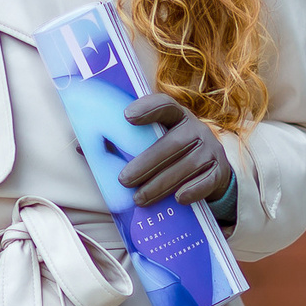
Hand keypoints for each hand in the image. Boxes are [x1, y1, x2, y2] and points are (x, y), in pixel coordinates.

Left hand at [121, 93, 232, 207]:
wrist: (210, 172)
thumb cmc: (172, 155)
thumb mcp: (156, 141)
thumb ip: (129, 142)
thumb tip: (85, 148)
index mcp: (178, 116)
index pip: (165, 105)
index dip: (148, 108)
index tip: (127, 116)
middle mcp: (197, 129)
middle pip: (172, 143)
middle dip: (146, 163)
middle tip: (124, 180)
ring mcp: (211, 150)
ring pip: (187, 165)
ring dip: (161, 184)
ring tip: (139, 198)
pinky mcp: (220, 172)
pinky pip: (207, 181)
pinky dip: (193, 190)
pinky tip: (178, 199)